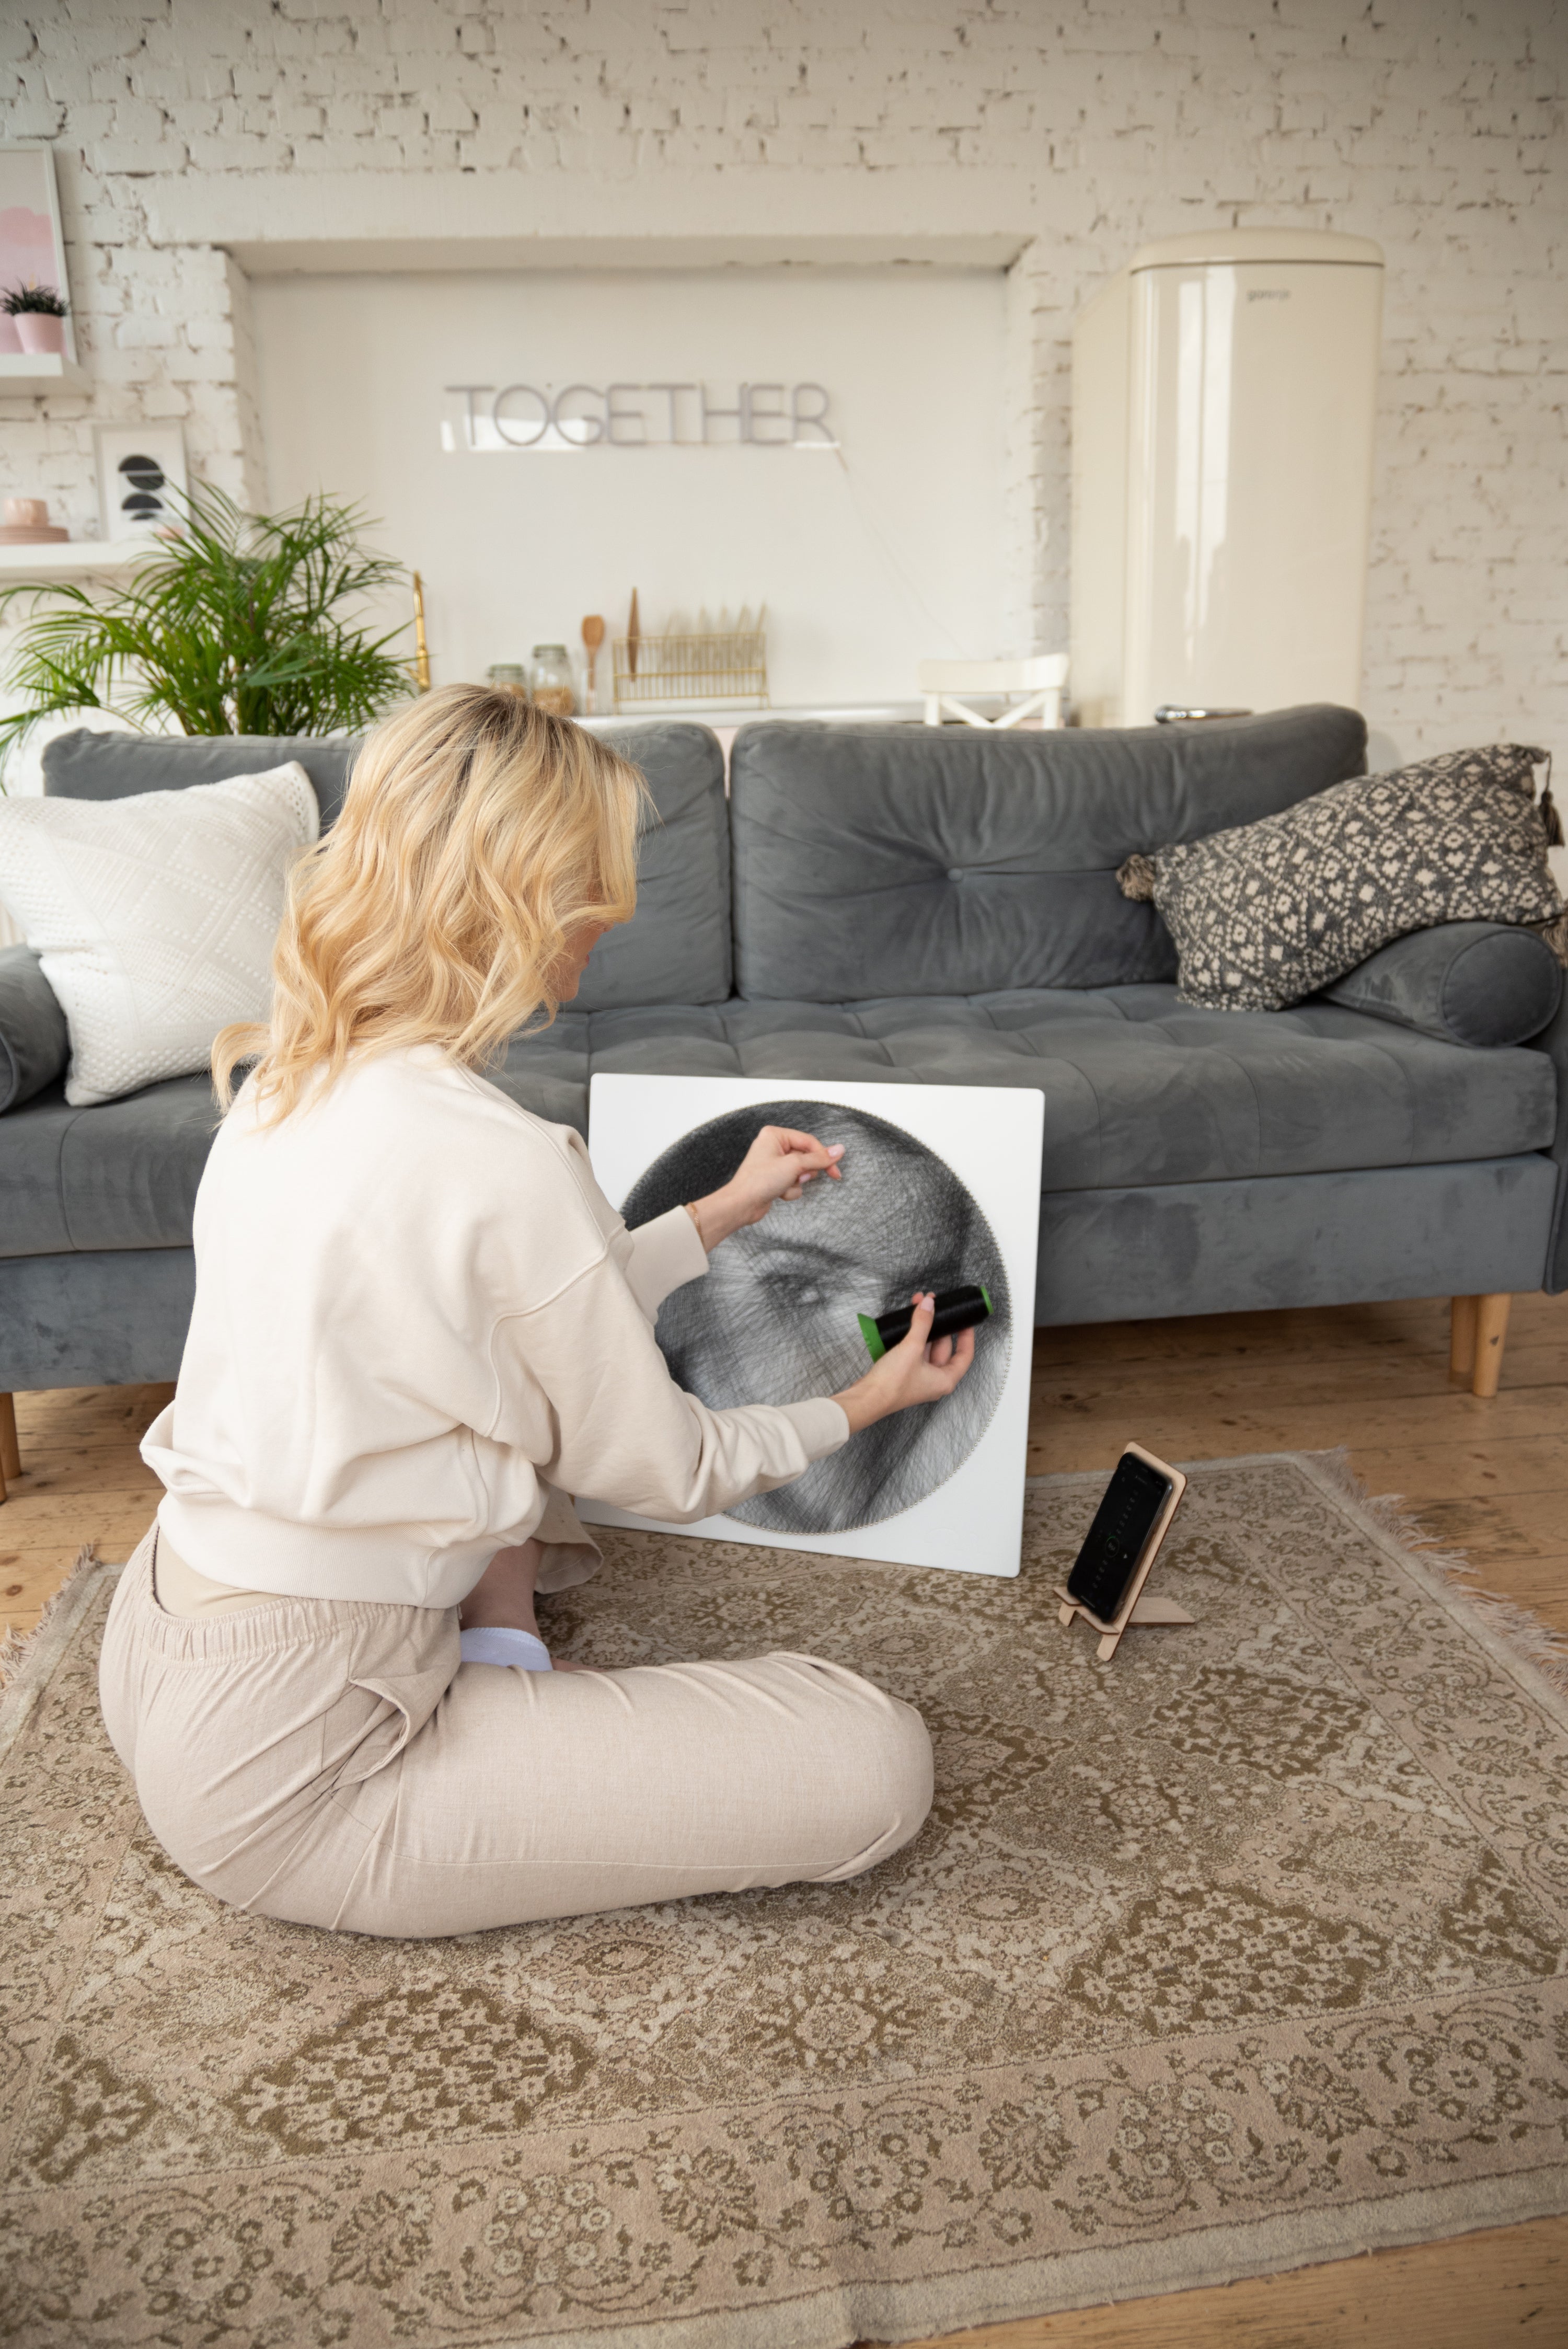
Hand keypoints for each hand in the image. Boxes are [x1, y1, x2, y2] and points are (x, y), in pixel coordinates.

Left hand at [690, 1125, 843, 1249]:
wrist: (741, 1205)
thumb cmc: (759, 1181)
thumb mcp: (794, 1166)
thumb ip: (818, 1158)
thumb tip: (839, 1150)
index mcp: (775, 1135)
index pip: (809, 1141)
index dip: (823, 1156)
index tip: (835, 1172)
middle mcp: (774, 1146)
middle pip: (806, 1157)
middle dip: (804, 1171)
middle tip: (799, 1177)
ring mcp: (774, 1163)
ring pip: (801, 1172)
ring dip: (796, 1183)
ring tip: (783, 1185)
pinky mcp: (775, 1178)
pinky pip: (794, 1182)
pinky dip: (790, 1190)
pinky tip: (777, 1193)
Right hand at [832, 1292, 975, 1433]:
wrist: (867, 1398)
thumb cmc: (892, 1383)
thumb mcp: (912, 1348)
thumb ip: (922, 1323)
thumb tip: (929, 1304)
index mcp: (945, 1379)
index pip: (965, 1354)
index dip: (966, 1335)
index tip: (965, 1319)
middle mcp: (935, 1380)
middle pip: (944, 1347)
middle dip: (938, 1324)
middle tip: (934, 1305)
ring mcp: (920, 1377)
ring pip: (927, 1347)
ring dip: (924, 1328)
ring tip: (919, 1306)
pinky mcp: (906, 1373)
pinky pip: (915, 1351)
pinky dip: (913, 1336)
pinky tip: (908, 1322)